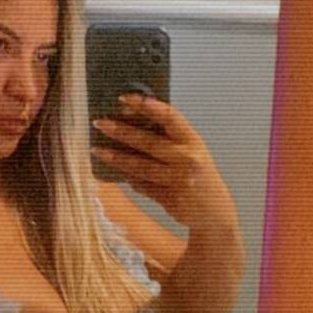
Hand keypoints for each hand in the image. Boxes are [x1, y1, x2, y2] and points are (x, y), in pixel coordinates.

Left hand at [90, 94, 236, 229]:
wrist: (215, 212)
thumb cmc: (200, 176)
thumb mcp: (193, 151)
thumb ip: (171, 138)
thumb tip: (134, 122)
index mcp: (194, 141)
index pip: (170, 117)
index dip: (147, 106)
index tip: (125, 99)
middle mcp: (188, 159)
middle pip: (149, 142)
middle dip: (121, 131)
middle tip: (100, 123)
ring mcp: (179, 180)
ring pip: (141, 167)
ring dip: (116, 158)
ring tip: (97, 150)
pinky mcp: (170, 199)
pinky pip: (143, 186)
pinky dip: (129, 178)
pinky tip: (115, 172)